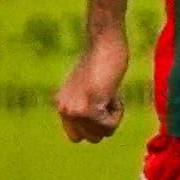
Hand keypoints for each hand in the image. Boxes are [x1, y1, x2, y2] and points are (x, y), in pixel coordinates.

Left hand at [53, 15, 130, 144]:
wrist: (104, 40)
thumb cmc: (103, 58)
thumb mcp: (89, 86)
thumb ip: (86, 105)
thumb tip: (93, 132)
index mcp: (61, 104)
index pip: (76, 137)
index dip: (93, 125)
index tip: (100, 103)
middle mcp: (64, 109)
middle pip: (91, 139)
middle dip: (104, 122)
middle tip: (105, 95)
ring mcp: (75, 109)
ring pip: (102, 134)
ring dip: (112, 116)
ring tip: (108, 91)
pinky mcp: (89, 108)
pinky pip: (110, 127)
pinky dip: (118, 112)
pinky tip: (113, 92)